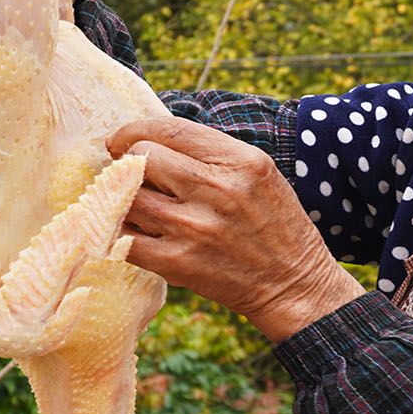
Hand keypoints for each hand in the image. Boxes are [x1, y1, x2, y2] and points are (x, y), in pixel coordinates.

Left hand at [107, 118, 366, 340]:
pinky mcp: (178, 263)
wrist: (293, 285)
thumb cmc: (274, 224)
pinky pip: (123, 238)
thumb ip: (212, 154)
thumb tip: (148, 140)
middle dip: (127, 163)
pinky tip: (132, 232)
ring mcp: (194, 227)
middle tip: (129, 175)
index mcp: (241, 162)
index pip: (169, 129)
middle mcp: (217, 190)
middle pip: (140, 157)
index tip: (122, 142)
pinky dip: (119, 233)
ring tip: (133, 204)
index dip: (133, 131)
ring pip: (126, 196)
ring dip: (120, 199)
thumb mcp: (259, 173)